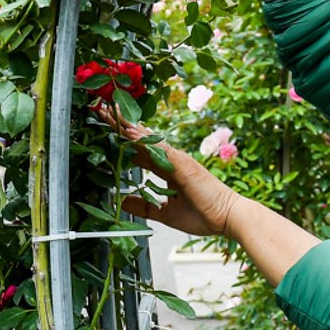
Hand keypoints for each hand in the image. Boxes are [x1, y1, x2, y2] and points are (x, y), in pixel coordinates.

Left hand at [92, 101, 237, 237]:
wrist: (228, 218)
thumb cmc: (204, 215)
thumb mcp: (164, 212)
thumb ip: (144, 205)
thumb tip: (123, 201)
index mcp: (168, 169)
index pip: (140, 151)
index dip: (123, 141)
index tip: (107, 131)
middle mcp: (171, 159)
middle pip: (141, 139)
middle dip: (121, 126)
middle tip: (102, 111)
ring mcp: (177, 159)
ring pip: (147, 138)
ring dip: (127, 126)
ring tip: (110, 113)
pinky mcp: (183, 163)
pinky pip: (159, 148)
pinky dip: (143, 139)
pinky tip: (128, 131)